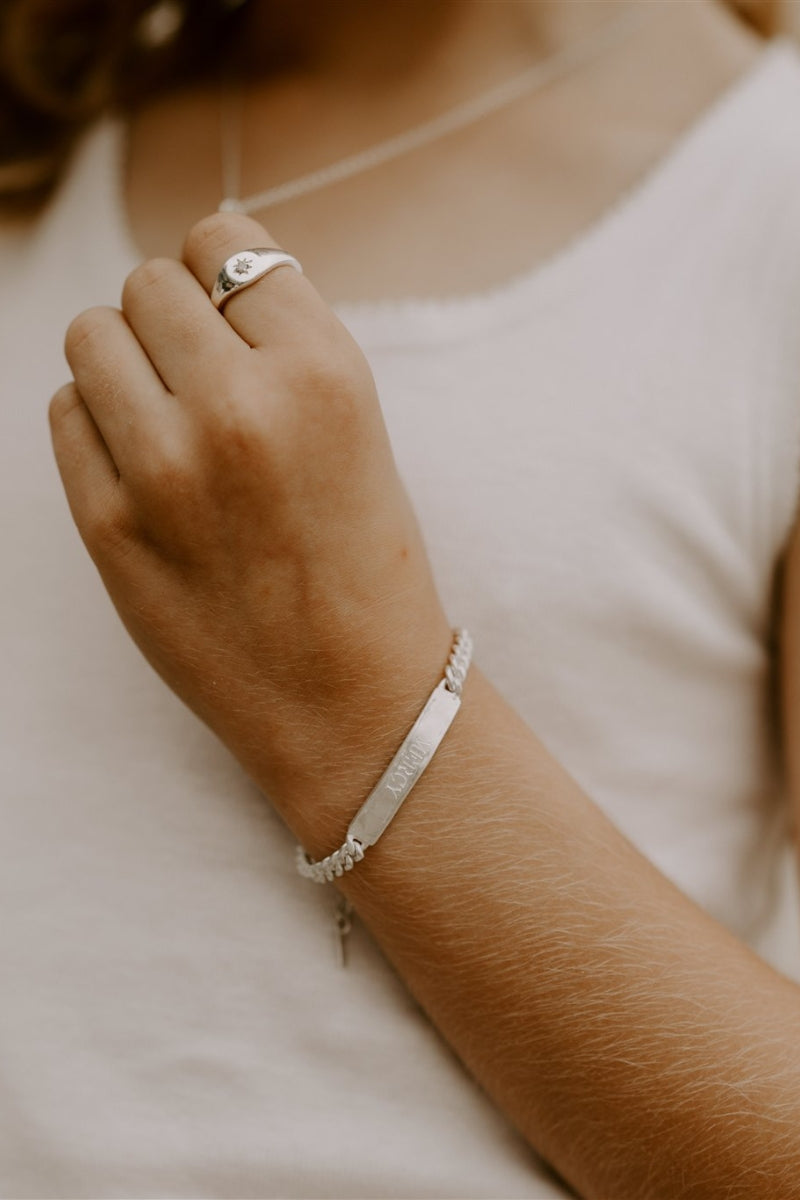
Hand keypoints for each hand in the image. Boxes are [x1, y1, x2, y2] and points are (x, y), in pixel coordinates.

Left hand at [50, 213, 450, 824]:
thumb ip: (283, 337)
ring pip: (90, 333)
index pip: (225, 240)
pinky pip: (65, 410)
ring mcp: (166, 467)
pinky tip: (144, 466)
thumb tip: (206, 248)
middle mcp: (241, 406)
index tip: (232, 315)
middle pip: (149, 282)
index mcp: (323, 372)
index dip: (225, 273)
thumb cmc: (364, 560)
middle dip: (172, 319)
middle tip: (203, 380)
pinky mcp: (109, 523)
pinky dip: (97, 423)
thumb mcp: (358, 425)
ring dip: (123, 360)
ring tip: (164, 415)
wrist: (349, 698)